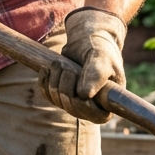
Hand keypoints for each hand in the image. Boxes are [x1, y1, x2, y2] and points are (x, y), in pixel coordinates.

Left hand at [39, 7, 126, 123]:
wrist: (88, 40)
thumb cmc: (100, 47)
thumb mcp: (101, 56)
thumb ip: (97, 73)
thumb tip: (85, 95)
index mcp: (109, 102)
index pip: (95, 115)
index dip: (82, 102)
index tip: (75, 80)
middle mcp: (93, 107)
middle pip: (72, 107)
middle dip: (65, 85)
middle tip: (66, 67)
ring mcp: (76, 102)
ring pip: (58, 100)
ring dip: (55, 79)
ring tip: (60, 64)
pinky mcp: (62, 96)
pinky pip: (48, 95)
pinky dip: (45, 81)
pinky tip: (49, 69)